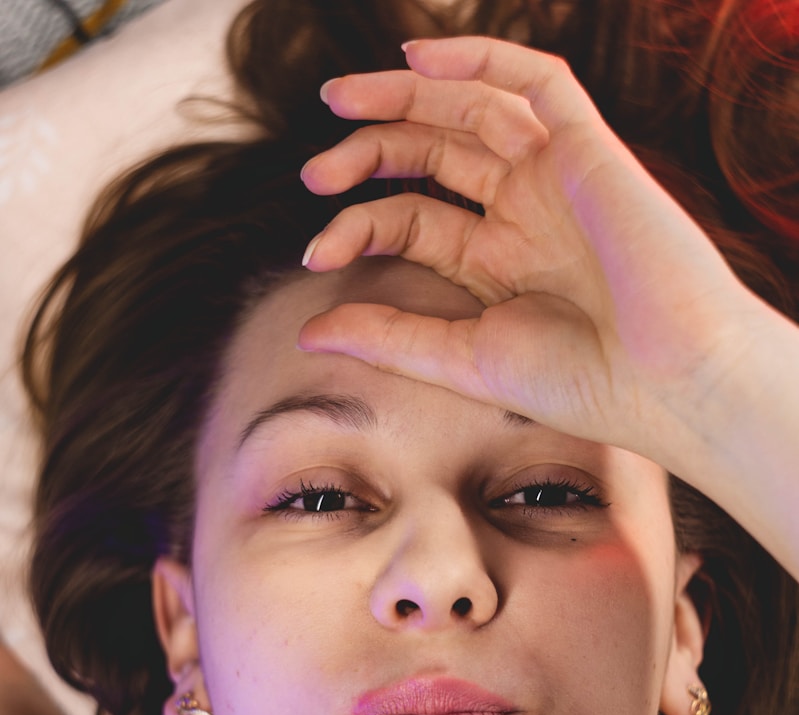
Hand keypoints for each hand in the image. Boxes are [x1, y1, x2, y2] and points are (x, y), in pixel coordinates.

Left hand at [298, 36, 755, 467]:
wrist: (668, 382)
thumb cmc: (579, 384)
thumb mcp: (465, 359)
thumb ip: (390, 339)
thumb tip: (309, 333)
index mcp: (496, 262)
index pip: (411, 218)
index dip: (356, 226)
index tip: (314, 254)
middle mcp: (522, 212)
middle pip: (432, 156)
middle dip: (368, 152)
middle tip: (313, 173)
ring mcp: (555, 176)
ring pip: (470, 107)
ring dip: (403, 95)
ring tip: (337, 103)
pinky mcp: (588, 147)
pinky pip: (534, 80)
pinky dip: (479, 58)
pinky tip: (417, 60)